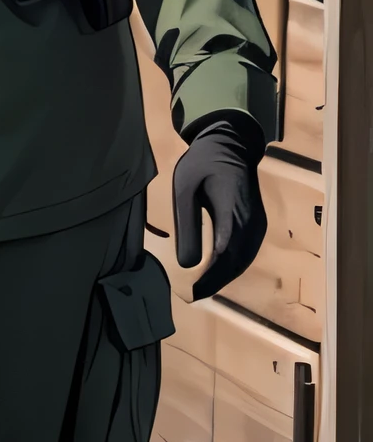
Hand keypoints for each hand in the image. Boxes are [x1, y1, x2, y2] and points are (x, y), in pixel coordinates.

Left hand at [173, 114, 265, 299]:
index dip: (210, 276)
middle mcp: (251, 221)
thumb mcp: (185, 190)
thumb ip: (187, 225)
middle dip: (216, 281)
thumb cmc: (202, 165)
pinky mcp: (256, 222)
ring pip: (245, 258)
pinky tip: (218, 272)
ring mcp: (257, 222)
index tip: (193, 291)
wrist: (230, 145)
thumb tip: (186, 263)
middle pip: (237, 261)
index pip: (224, 254)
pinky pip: (247, 250)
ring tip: (204, 288)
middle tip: (195, 296)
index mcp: (232, 211)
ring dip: (226, 275)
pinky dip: (234, 264)